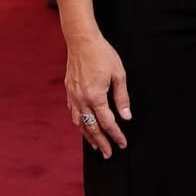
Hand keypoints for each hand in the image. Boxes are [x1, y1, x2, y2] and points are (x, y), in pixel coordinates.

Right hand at [65, 31, 130, 157]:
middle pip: (92, 128)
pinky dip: (79, 123)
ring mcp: (73, 96)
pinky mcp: (69, 91)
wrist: (81, 41)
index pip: (108, 122)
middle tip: (108, 154)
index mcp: (96, 96)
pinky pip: (73, 113)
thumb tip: (126, 117)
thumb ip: (122, 98)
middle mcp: (82, 100)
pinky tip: (84, 127)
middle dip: (101, 142)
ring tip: (96, 146)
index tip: (122, 144)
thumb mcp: (119, 74)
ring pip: (80, 123)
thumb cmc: (102, 55)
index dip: (116, 135)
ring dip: (88, 136)